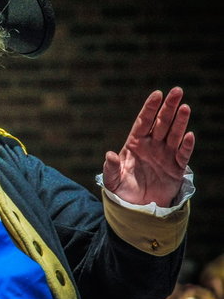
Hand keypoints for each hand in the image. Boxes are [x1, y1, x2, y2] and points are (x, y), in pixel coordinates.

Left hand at [103, 87, 193, 206]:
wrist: (136, 208)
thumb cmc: (122, 191)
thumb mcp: (112, 180)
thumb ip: (110, 168)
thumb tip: (108, 155)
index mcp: (135, 144)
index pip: (144, 122)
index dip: (150, 108)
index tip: (157, 93)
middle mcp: (152, 146)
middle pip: (162, 123)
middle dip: (169, 107)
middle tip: (178, 91)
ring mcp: (165, 155)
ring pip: (174, 134)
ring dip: (180, 121)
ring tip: (185, 107)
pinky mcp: (176, 168)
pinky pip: (182, 154)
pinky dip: (186, 145)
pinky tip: (189, 135)